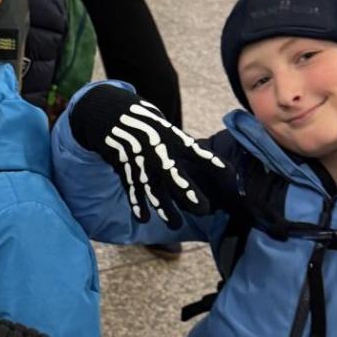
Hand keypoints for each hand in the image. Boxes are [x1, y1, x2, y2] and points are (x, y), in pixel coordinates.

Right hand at [69, 85, 232, 227]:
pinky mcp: (124, 167)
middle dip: (189, 194)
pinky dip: (137, 203)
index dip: (213, 162)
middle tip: (204, 210)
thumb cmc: (143, 120)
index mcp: (171, 136)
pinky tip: (143, 218)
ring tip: (175, 224)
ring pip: (153, 189)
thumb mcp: (163, 125)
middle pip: (174, 175)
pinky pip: (132, 188)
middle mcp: (157, 150)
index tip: (229, 174)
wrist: (107, 111)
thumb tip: (197, 162)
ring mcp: (139, 160)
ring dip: (164, 208)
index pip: (196, 151)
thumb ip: (177, 145)